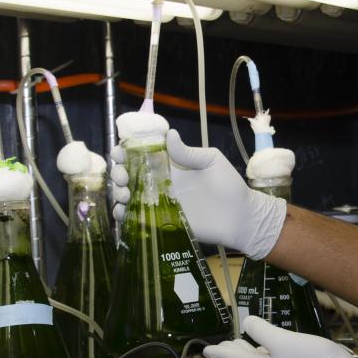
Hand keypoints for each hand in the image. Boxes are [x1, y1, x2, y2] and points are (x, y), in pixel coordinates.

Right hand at [110, 130, 285, 259]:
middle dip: (118, 172)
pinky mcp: (161, 222)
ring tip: (125, 193)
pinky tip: (124, 210)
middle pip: (129, 175)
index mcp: (170, 165)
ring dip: (118, 192)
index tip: (121, 150)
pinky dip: (124, 214)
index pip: (142, 154)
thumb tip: (169, 134)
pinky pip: (136, 218)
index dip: (127, 150)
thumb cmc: (229, 186)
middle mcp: (160, 183)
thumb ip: (189, 152)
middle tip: (122, 175)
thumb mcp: (212, 161)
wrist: (239, 216)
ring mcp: (159, 203)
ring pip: (128, 196)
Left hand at [203, 316, 357, 357]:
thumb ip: (262, 332)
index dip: (220, 350)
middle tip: (225, 346)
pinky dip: (271, 357)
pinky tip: (277, 353)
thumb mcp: (284, 342)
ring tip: (247, 346)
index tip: (206, 350)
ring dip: (253, 353)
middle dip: (236, 352)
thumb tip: (247, 324)